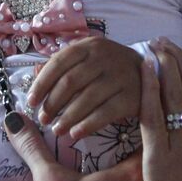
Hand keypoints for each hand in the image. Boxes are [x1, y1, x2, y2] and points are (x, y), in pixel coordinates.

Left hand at [27, 35, 142, 140]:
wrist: (151, 74)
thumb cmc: (110, 68)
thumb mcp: (87, 59)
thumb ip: (62, 66)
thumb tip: (34, 73)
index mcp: (89, 46)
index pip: (59, 63)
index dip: (41, 84)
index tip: (31, 102)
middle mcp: (105, 57)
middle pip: (70, 82)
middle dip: (52, 103)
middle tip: (43, 120)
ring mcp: (121, 76)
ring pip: (86, 99)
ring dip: (67, 117)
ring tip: (56, 130)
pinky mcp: (133, 96)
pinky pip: (105, 114)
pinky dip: (87, 125)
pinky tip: (75, 134)